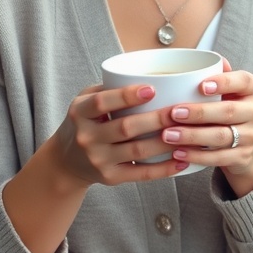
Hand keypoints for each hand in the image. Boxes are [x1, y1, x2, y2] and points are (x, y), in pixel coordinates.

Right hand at [51, 82, 188, 186]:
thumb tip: (147, 75)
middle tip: (179, 111)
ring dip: (164, 143)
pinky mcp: (110, 177)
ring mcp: (98, 159)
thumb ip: (108, 88)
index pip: (102, 103)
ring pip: (137, 151)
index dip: (126, 96)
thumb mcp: (84, 101)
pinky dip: (162, 169)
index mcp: (79, 112)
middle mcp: (87, 137)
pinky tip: (181, 161)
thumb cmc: (83, 122)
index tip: (152, 89)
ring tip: (186, 133)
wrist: (66, 161)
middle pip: (125, 128)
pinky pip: (140, 173)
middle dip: (155, 119)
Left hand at [159, 58, 252, 195]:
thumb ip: (217, 72)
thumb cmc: (229, 105)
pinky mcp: (243, 157)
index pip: (243, 81)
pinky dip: (196, 156)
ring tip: (168, 135)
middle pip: (228, 112)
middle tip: (173, 113)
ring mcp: (251, 136)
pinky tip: (177, 153)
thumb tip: (205, 57)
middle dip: (199, 113)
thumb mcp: (228, 88)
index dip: (224, 82)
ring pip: (221, 137)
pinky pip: (218, 158)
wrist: (248, 140)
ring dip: (192, 137)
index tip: (200, 86)